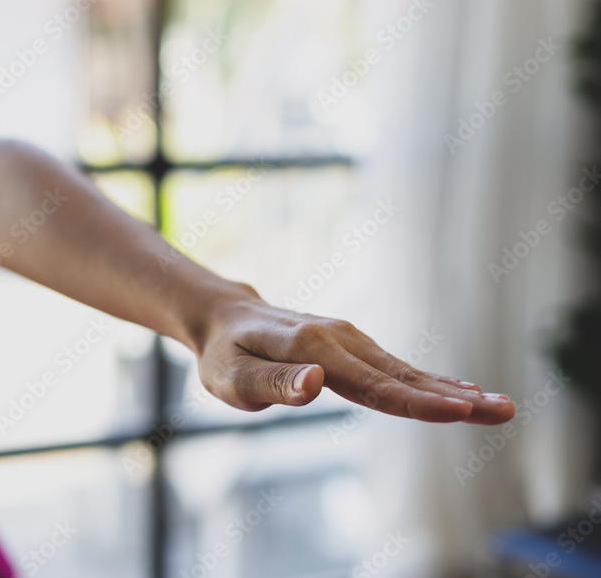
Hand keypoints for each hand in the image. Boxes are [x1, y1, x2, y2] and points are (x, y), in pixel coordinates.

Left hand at [193, 287, 515, 424]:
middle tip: (505, 411)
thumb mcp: (230, 376)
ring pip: (404, 370)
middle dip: (454, 397)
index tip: (461, 409)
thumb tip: (314, 386)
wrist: (222, 316)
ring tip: (497, 406)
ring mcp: (347, 339)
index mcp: (313, 349)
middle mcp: (338, 339)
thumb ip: (272, 384)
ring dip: (451, 389)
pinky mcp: (348, 344)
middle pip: (401, 375)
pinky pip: (393, 366)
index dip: (417, 401)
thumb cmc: (222, 354)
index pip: (373, 385)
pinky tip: (457, 389)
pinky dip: (428, 379)